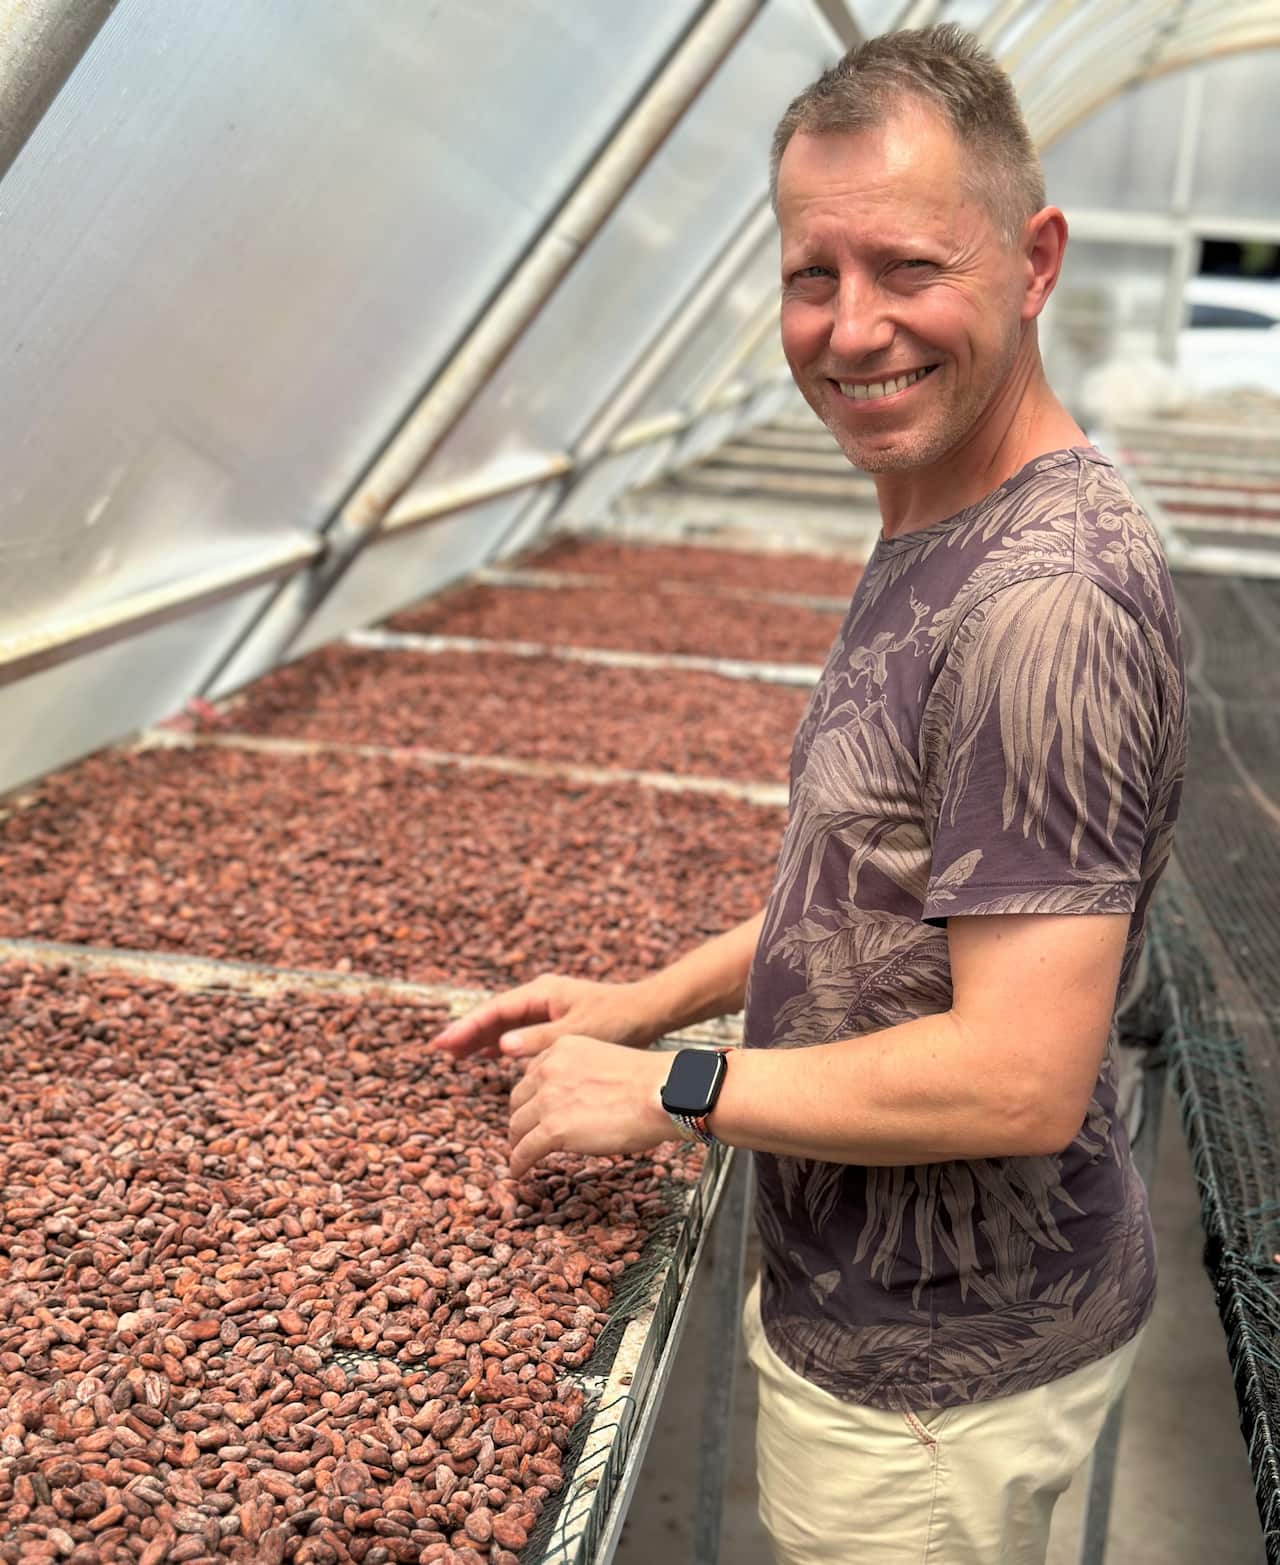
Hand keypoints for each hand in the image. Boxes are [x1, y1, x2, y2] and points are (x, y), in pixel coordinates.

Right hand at [429, 974, 661, 1060]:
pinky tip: (490, 1057)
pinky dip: (502, 1043)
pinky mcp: (556, 1020)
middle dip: (468, 1032)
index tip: (444, 1043)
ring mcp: (547, 1007)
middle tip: (440, 1050)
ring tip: (455, 1055)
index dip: (467, 1027)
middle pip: (495, 1015)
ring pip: (505, 1024)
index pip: (495, 1011)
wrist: (648, 1013)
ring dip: (482, 1038)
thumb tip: (501, 1046)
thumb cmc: (617, 1020)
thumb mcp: (577, 1032)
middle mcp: (540, 996)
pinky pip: (520, 1031)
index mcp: (542, 993)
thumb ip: (539, 1040)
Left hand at [507, 1035, 675, 1179]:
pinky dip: (518, 1164)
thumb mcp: (604, 1062)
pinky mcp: (553, 1129)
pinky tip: (519, 1172)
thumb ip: (581, 1074)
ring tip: (521, 1156)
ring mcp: (549, 1099)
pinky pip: (524, 1150)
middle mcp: (549, 1069)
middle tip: (525, 1134)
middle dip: (521, 1118)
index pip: (531, 1074)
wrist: (662, 1093)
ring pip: (518, 1126)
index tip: (532, 1109)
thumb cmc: (648, 1083)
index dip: (530, 1096)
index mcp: (562, 1049)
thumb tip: (578, 1100)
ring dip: (517, 1143)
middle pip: (519, 1099)